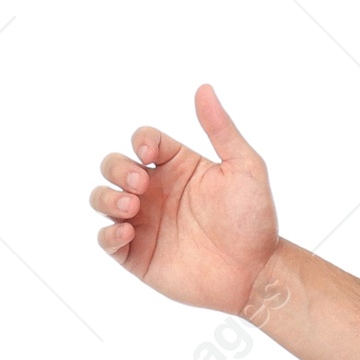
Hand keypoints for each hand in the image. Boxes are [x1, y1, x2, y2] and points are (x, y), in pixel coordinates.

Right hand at [89, 83, 278, 315]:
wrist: (256, 272)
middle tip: (140, 184)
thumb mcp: (245, 167)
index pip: (144, 140)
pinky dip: (108, 234)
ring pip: (102, 199)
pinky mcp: (139, 255)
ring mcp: (145, 223)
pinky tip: (127, 232)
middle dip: (117, 168)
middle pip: (113, 165)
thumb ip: (222, 129)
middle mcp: (156, 192)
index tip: (150, 154)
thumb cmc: (255, 220)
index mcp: (177, 166)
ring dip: (106, 197)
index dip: (140, 141)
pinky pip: (107, 241)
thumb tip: (203, 88)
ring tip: (131, 208)